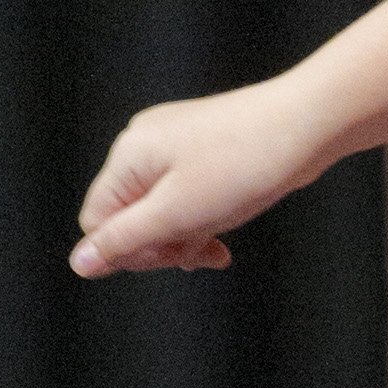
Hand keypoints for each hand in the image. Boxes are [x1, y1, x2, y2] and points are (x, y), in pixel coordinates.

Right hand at [73, 76, 317, 277]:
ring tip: (219, 243)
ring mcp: (175, 145)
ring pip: (163, 212)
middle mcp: (144, 145)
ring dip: (187, 237)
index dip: (128, 252)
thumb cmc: (243, 164)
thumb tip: (80, 263)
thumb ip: (125, 240)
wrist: (307, 125)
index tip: (170, 258)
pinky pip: (189, 198)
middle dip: (162, 245)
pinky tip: (224, 233)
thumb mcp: (176, 214)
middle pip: (129, 218)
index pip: (98, 222)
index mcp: (128, 156)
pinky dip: (203, 220)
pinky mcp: (205, 152)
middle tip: (201, 252)